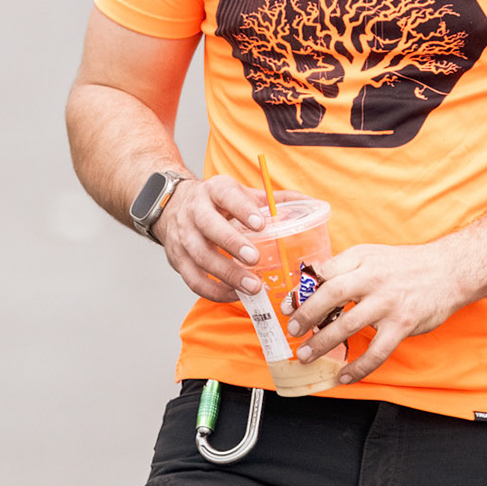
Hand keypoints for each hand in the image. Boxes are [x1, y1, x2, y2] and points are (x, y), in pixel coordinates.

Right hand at [152, 174, 270, 302]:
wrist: (174, 207)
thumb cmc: (218, 204)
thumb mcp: (241, 193)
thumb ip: (273, 200)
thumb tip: (311, 204)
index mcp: (215, 190)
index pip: (226, 195)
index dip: (243, 210)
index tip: (261, 224)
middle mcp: (195, 211)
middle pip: (209, 225)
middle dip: (232, 243)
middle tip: (255, 259)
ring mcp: (183, 236)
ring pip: (200, 256)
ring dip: (227, 273)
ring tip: (252, 286)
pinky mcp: (178, 260)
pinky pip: (194, 279)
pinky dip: (215, 291)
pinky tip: (236, 295)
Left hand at [285, 240, 478, 384]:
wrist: (449, 270)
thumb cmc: (407, 265)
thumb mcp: (372, 255)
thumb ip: (344, 267)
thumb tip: (311, 284)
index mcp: (361, 259)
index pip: (324, 274)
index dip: (302, 292)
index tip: (289, 307)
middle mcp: (372, 279)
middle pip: (330, 297)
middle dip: (306, 316)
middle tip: (294, 331)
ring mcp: (387, 303)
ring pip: (347, 326)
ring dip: (322, 344)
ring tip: (306, 355)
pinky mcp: (402, 325)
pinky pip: (375, 352)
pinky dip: (357, 368)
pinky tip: (344, 376)